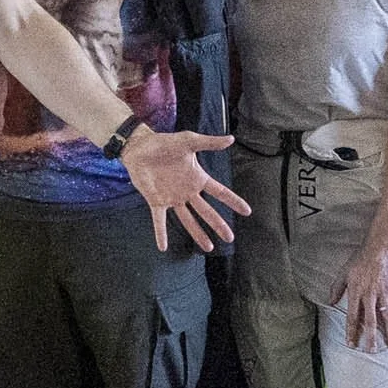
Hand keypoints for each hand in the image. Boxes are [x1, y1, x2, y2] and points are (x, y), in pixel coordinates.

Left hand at [119, 127, 245, 252]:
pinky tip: (163, 247)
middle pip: (206, 211)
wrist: (140, 147)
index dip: (233, 201)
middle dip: (218, 224)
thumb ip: (209, 143)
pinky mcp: (156, 201)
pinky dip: (161, 233)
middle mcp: (187, 191)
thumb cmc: (164, 142)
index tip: (247, 211)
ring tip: (208, 247)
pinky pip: (159, 221)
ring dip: (197, 233)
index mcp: (197, 178)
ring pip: (187, 220)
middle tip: (230, 238)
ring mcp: (172, 198)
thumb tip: (231, 139)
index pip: (220, 192)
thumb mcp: (188, 141)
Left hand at [331, 238, 387, 353]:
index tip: (351, 344)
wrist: (377, 249)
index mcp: (355, 294)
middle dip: (371, 338)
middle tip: (371, 351)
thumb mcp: (343, 273)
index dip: (352, 332)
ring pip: (386, 317)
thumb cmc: (359, 260)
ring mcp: (382, 294)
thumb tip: (331, 301)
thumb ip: (337, 288)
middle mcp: (369, 297)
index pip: (353, 317)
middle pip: (370, 321)